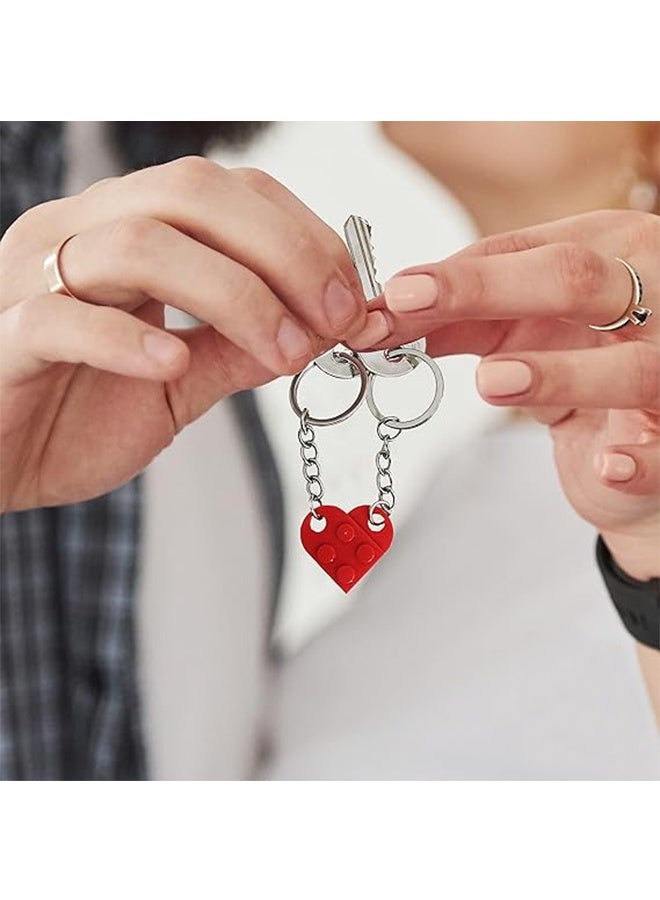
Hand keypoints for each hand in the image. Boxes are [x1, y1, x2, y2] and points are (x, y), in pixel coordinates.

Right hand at [0, 157, 366, 511]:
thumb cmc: (74, 417)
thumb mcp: (178, 385)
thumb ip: (239, 352)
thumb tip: (322, 332)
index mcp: (123, 232)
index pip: (224, 193)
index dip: (300, 234)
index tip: (352, 297)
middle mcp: (80, 236)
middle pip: (189, 194)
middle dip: (282, 251)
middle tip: (334, 315)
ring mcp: (35, 281)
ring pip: (138, 244)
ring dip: (233, 295)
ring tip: (283, 351)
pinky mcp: (5, 340)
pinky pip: (62, 320)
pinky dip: (128, 338)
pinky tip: (173, 363)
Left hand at [350, 210, 659, 578]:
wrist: (645, 442)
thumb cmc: (588, 364)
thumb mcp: (524, 330)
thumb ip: (465, 318)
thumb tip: (386, 315)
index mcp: (614, 254)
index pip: (532, 251)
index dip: (459, 274)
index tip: (392, 296)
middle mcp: (655, 299)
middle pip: (578, 280)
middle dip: (490, 289)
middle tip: (412, 303)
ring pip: (631, 368)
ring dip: (560, 374)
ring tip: (492, 381)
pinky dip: (639, 460)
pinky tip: (608, 465)